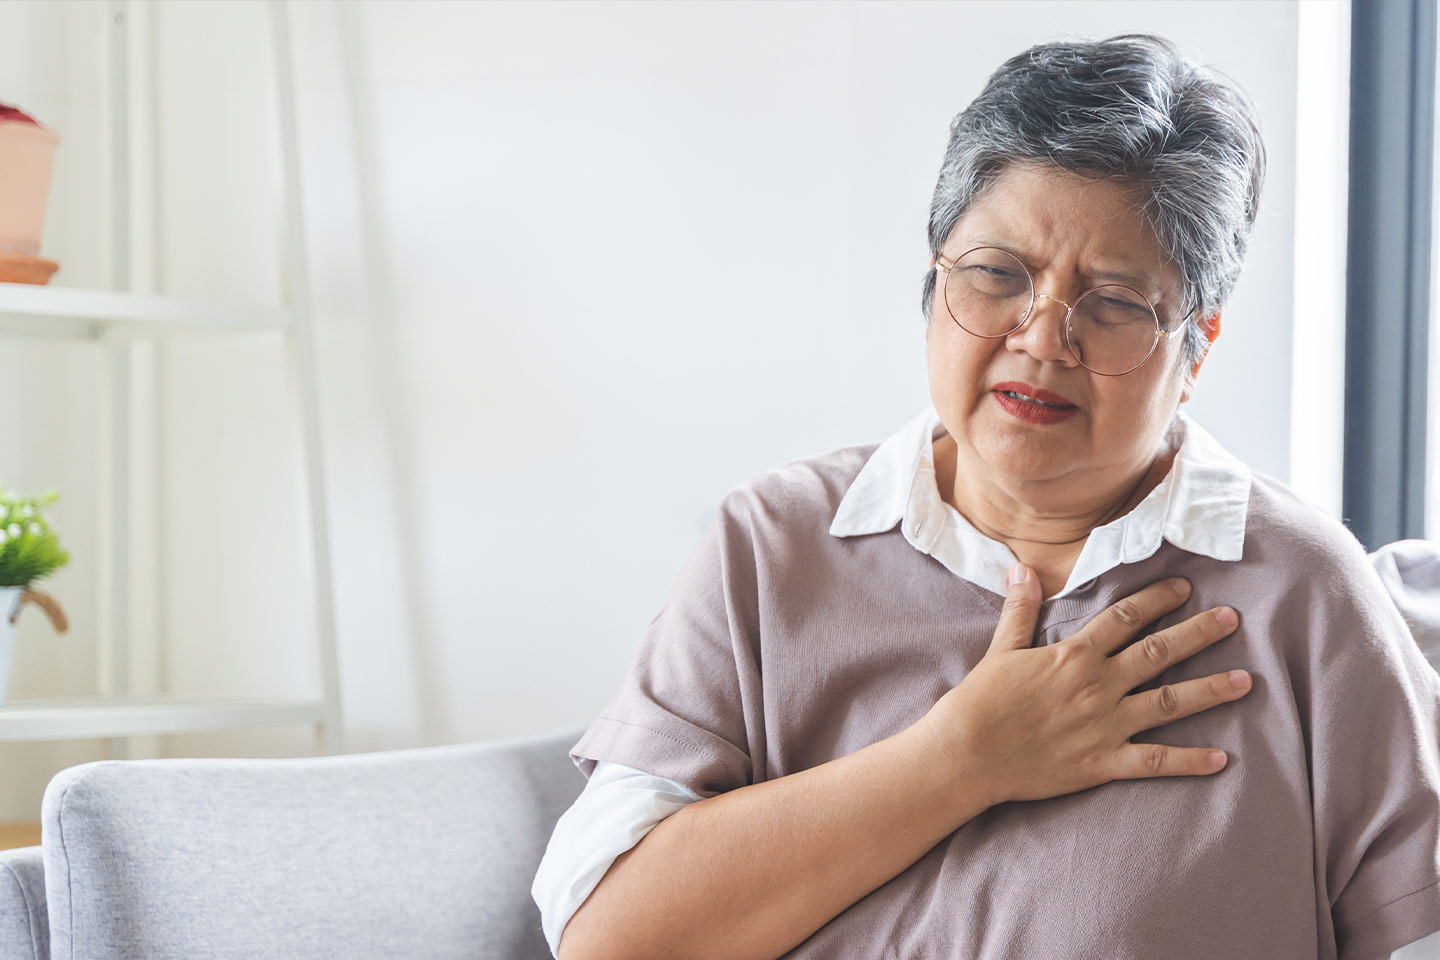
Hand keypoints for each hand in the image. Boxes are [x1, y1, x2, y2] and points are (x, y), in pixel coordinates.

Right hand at [921, 564, 1248, 806]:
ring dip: (1209, 691)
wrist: (968, 753)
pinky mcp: (1103, 762)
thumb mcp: (1001, 649)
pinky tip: (1221, 759)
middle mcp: (1097, 685)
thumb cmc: (980, 702)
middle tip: (1232, 618)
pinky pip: (1154, 761)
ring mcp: (1105, 725)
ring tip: (1245, 681)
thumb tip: (1022, 567)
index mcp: (1074, 655)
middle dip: (1197, 633)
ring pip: (1168, 703)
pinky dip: (1189, 761)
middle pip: (1157, 652)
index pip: (1124, 618)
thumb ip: (1020, 609)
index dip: (1156, 600)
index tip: (1184, 587)